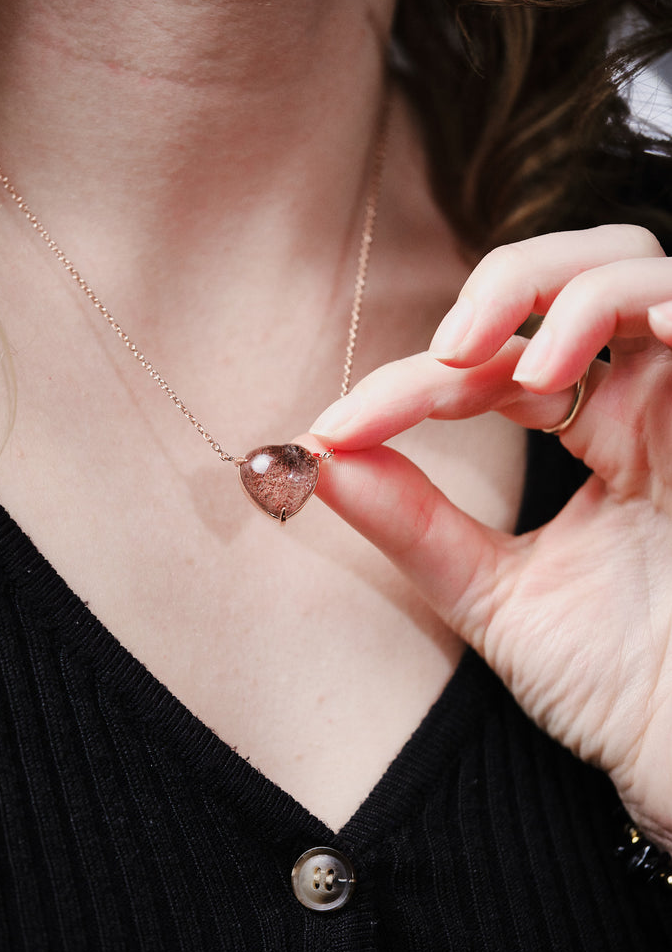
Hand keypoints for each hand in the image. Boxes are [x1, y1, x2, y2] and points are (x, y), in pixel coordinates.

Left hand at [309, 225, 671, 850]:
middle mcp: (644, 402)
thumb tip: (315, 458)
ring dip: (565, 296)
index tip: (334, 433)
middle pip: (576, 273)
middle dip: (506, 286)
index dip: (408, 388)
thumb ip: (412, 522)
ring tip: (515, 368)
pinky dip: (659, 302)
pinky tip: (616, 341)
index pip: (490, 367)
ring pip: (633, 267)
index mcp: (594, 434)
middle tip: (448, 349)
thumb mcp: (493, 594)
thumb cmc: (617, 684)